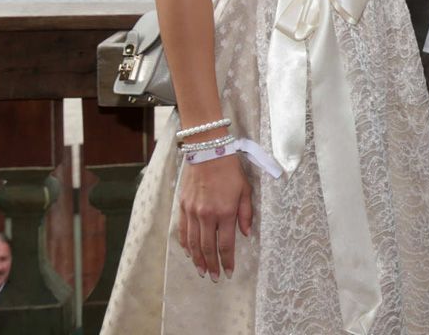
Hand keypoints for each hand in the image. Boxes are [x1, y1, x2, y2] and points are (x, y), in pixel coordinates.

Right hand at [177, 150, 252, 279]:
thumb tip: (245, 234)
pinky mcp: (183, 207)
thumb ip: (246, 214)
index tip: (229, 272)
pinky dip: (185, 244)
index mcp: (224, 212)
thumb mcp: (245, 190)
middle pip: (207, 248)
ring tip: (201, 271)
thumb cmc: (230, 170)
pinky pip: (183, 231)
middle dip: (211, 265)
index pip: (225, 245)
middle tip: (214, 278)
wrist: (208, 152)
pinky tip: (189, 252)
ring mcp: (192, 212)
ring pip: (193, 243)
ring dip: (197, 259)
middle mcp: (206, 215)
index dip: (227, 261)